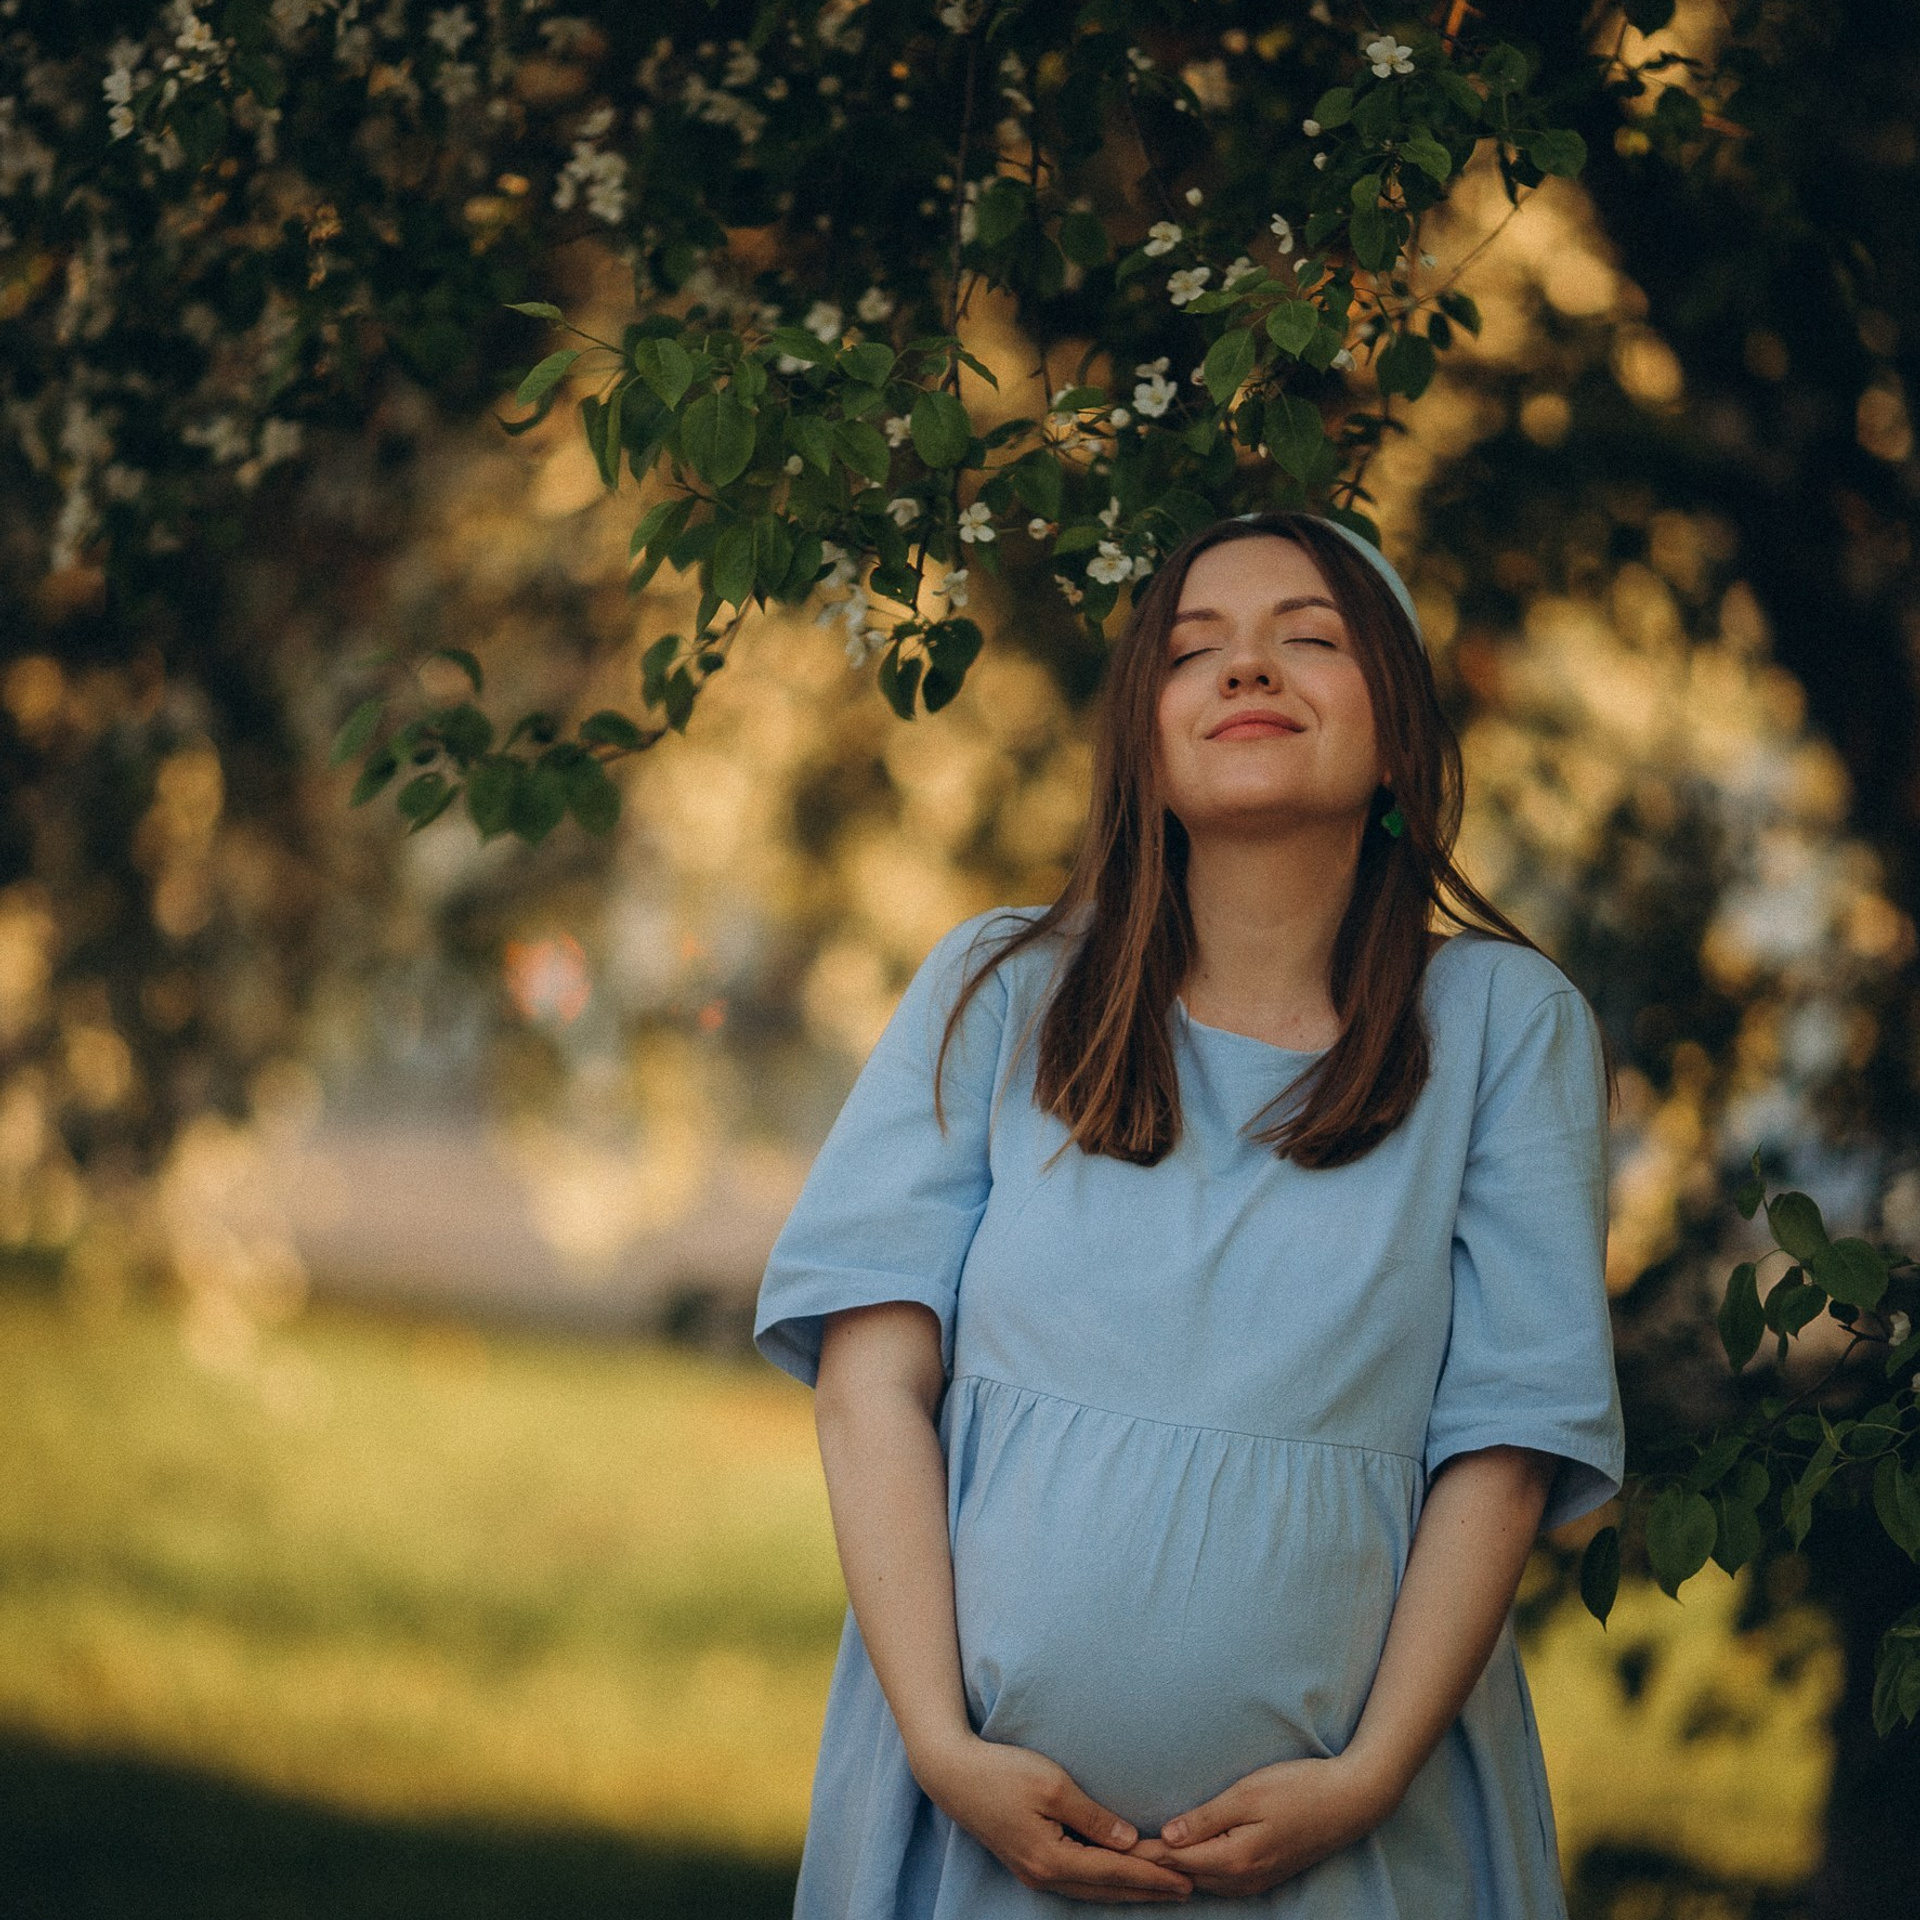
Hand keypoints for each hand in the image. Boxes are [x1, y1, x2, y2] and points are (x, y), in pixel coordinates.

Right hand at [912, 1732, 1193, 1903]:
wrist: (952, 1773)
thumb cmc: (1003, 1771)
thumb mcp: (1053, 1786)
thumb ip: (1094, 1817)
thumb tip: (1129, 1841)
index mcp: (1052, 1858)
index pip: (1115, 1871)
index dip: (1152, 1875)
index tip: (1185, 1878)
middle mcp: (1044, 1875)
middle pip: (1106, 1889)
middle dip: (1147, 1890)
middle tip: (1187, 1888)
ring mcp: (1033, 1872)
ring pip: (1091, 1890)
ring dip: (1127, 1889)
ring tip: (1160, 1888)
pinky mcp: (1027, 1861)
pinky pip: (1076, 1881)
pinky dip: (1103, 1881)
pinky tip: (1116, 1878)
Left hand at [1129, 1755, 1391, 1897]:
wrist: (1349, 1801)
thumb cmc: (1298, 1788)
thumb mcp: (1247, 1794)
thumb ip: (1206, 1819)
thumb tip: (1168, 1837)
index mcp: (1235, 1860)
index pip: (1175, 1861)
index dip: (1142, 1852)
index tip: (1111, 1844)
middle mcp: (1243, 1880)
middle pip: (1185, 1876)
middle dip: (1151, 1864)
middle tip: (1114, 1849)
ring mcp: (1256, 1881)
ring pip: (1202, 1881)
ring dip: (1172, 1868)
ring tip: (1138, 1853)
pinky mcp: (1264, 1874)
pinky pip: (1219, 1879)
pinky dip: (1196, 1870)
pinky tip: (1182, 1856)